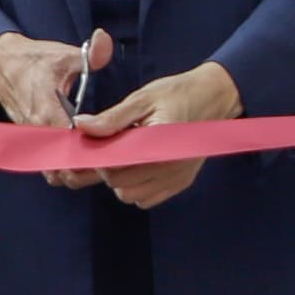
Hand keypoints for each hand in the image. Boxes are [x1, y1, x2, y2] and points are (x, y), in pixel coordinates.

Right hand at [0, 30, 115, 186]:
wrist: (1, 63)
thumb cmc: (36, 60)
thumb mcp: (65, 53)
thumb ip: (91, 53)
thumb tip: (105, 40)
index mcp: (47, 109)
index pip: (68, 142)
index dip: (89, 151)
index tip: (110, 151)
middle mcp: (36, 128)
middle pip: (60, 163)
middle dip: (84, 168)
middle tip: (109, 163)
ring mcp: (31, 136)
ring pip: (52, 168)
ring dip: (74, 170)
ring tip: (98, 164)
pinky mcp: (29, 140)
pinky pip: (46, 162)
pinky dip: (63, 166)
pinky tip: (83, 160)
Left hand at [73, 60, 240, 208]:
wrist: (212, 98)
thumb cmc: (176, 94)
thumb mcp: (142, 99)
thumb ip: (112, 118)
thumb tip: (81, 126)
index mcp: (159, 142)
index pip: (115, 165)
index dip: (97, 158)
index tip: (91, 146)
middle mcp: (171, 166)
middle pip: (119, 184)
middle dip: (106, 168)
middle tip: (108, 148)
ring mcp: (177, 178)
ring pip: (130, 196)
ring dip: (121, 181)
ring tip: (125, 157)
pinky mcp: (180, 183)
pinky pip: (147, 199)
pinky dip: (137, 188)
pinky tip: (139, 167)